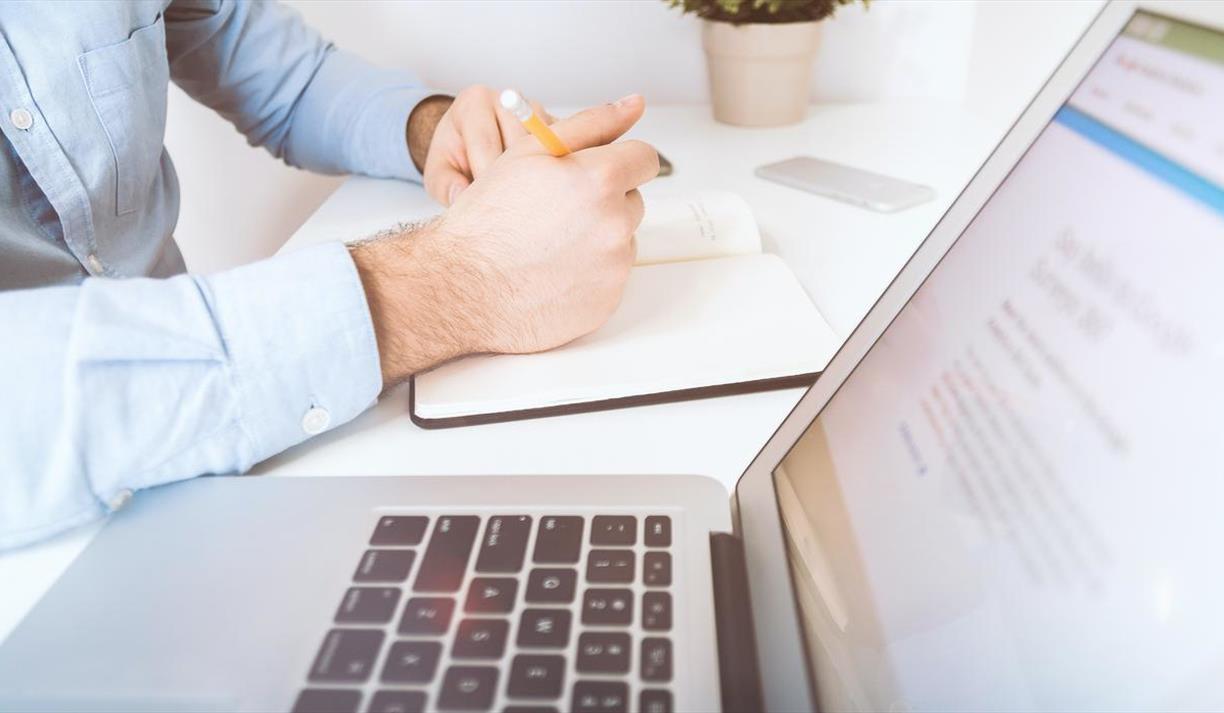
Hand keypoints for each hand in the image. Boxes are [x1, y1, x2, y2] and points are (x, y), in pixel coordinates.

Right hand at [353, 95, 657, 386]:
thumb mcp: (530, 152)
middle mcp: (615, 224)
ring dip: (597, 237)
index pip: (644, 158)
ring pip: (621, 240)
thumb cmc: (488, 217)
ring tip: (549, 243)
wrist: (462, 287)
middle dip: (604, 201)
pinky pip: (610, 277)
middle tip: (556, 211)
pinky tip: (551, 272)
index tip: (598, 171)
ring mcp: (614, 267)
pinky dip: (589, 273)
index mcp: (600, 179)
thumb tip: (634, 103)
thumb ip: (590, 124)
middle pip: (632, 200)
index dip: (618, 161)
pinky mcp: (608, 301)